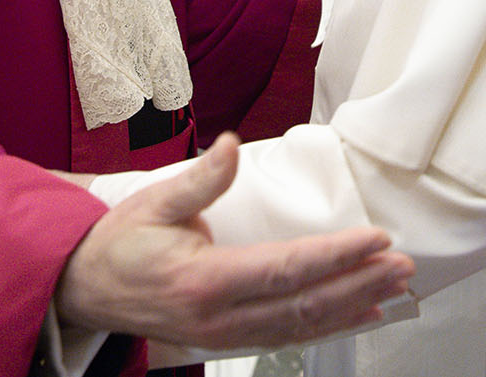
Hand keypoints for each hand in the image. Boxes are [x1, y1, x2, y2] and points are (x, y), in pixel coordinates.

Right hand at [56, 133, 413, 348]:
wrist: (82, 290)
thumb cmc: (119, 243)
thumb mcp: (153, 202)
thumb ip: (200, 179)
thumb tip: (233, 145)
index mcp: (203, 281)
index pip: (285, 270)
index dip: (335, 257)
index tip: (376, 240)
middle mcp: (219, 317)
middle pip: (304, 305)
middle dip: (359, 284)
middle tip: (403, 264)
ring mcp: (224, 335)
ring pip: (301, 327)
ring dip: (353, 306)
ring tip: (394, 285)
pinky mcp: (227, 339)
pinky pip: (287, 334)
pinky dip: (327, 324)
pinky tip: (359, 312)